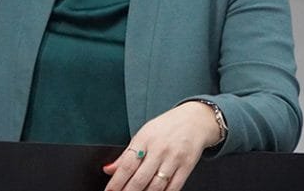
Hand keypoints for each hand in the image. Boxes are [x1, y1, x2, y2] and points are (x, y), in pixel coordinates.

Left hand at [102, 101, 220, 190]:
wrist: (195, 120)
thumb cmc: (166, 127)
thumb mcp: (144, 134)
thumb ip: (126, 154)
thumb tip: (108, 169)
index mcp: (145, 139)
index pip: (127, 164)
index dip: (116, 181)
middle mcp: (159, 149)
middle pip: (140, 178)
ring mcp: (174, 158)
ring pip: (156, 186)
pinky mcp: (186, 166)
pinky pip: (173, 188)